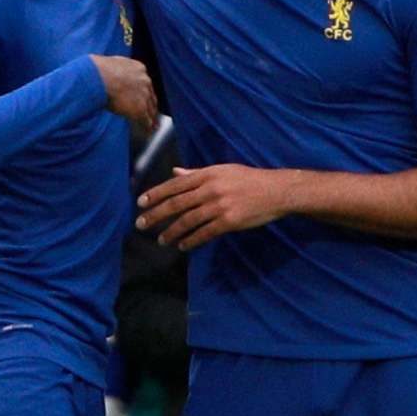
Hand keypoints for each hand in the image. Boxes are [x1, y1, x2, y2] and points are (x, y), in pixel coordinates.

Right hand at [91, 55, 156, 132]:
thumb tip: (110, 75)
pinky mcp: (139, 109)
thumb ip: (117, 71)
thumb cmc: (98, 70)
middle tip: (152, 113)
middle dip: (152, 105)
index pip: (145, 82)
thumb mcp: (111, 65)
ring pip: (151, 110)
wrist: (99, 77)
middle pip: (151, 96)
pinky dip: (147, 127)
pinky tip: (148, 132)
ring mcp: (144, 96)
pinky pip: (146, 120)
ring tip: (153, 127)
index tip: (144, 96)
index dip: (144, 91)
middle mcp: (145, 81)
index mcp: (139, 69)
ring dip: (152, 119)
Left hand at [136, 164, 295, 249]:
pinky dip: (191, 240)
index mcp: (207, 174)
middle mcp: (210, 189)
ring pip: (188, 221)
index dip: (156, 194)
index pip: (175, 185)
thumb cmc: (248, 179)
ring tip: (162, 240)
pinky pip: (204, 233)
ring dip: (172, 232)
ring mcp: (219, 206)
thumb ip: (196, 173)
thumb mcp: (222, 170)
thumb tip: (174, 172)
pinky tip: (183, 245)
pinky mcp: (229, 221)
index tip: (140, 203)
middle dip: (156, 215)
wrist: (275, 190)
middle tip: (141, 224)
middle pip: (176, 203)